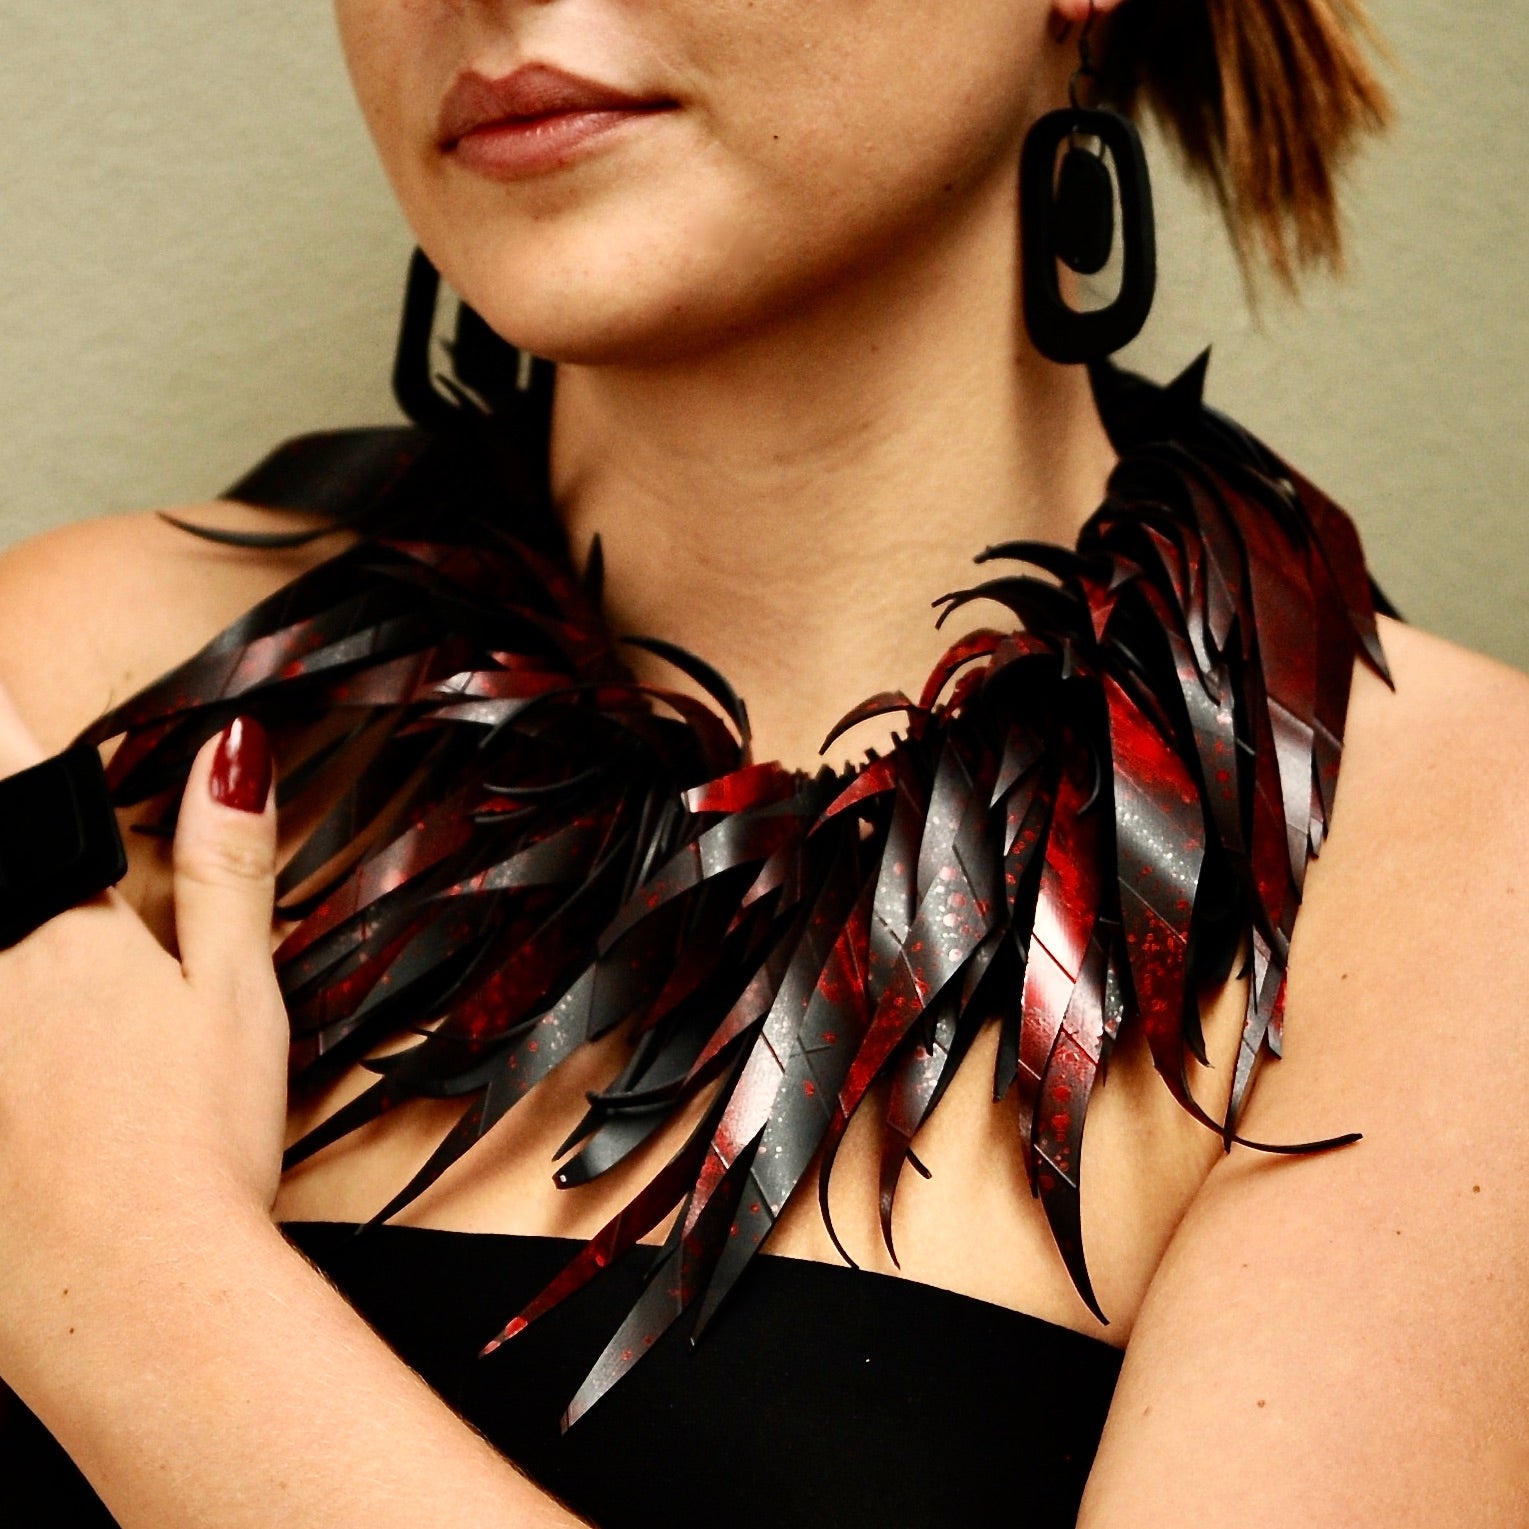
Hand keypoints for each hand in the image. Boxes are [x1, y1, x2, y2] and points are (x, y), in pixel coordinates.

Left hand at [0, 682, 285, 1331]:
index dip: (1, 723)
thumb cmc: (197, 1144)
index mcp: (59, 931)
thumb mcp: (236, 996)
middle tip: (35, 853)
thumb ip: (226, 866)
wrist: (135, 1295)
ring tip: (37, 958)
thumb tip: (234, 748)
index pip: (16, 786)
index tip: (2, 705)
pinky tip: (21, 1042)